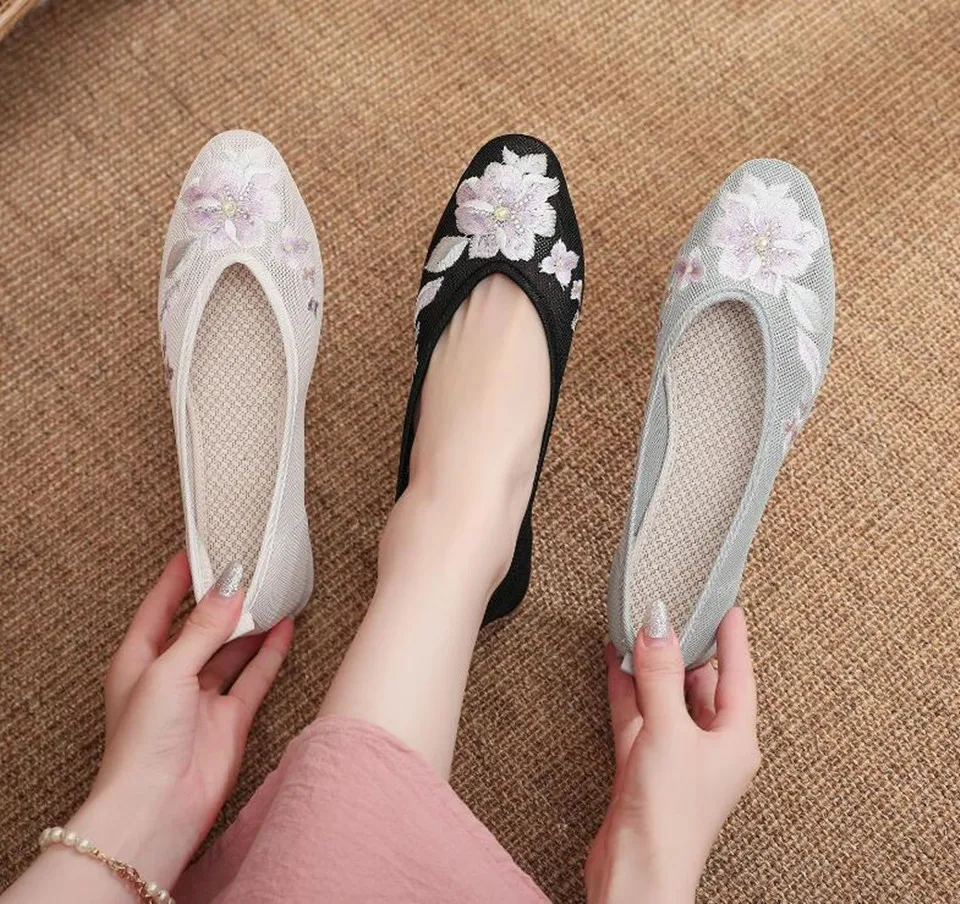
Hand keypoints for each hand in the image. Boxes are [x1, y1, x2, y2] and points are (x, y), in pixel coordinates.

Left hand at [71, 551, 292, 889]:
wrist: (160, 806)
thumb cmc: (144, 741)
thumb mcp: (169, 669)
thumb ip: (203, 627)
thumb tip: (231, 585)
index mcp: (139, 660)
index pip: (160, 606)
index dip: (179, 577)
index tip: (202, 547)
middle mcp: (171, 675)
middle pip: (200, 626)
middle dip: (224, 599)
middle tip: (249, 565)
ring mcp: (202, 697)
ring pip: (231, 649)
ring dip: (250, 624)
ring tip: (274, 590)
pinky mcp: (231, 717)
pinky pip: (255, 676)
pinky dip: (270, 652)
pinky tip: (285, 627)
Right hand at [586, 608, 759, 903]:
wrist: (635, 872)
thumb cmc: (671, 817)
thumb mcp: (669, 731)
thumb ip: (661, 675)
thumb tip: (659, 627)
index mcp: (735, 741)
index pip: (738, 676)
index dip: (732, 639)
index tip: (727, 607)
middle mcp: (708, 747)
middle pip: (699, 685)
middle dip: (683, 649)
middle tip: (670, 611)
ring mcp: (675, 757)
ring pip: (664, 698)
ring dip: (649, 667)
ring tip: (638, 630)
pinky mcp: (644, 767)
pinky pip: (638, 716)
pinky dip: (627, 690)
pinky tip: (615, 665)